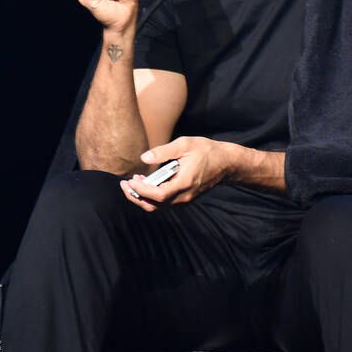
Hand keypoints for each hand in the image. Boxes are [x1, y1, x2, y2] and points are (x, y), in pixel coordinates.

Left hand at [119, 136, 233, 211]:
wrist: (226, 163)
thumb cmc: (206, 151)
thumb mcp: (185, 144)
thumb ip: (163, 151)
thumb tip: (144, 158)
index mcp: (184, 183)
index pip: (158, 195)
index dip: (141, 190)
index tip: (130, 180)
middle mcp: (184, 196)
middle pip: (154, 205)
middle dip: (136, 196)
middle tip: (124, 183)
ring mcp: (185, 199)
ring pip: (158, 206)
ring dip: (143, 197)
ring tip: (133, 182)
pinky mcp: (185, 198)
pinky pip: (164, 203)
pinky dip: (151, 196)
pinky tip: (146, 183)